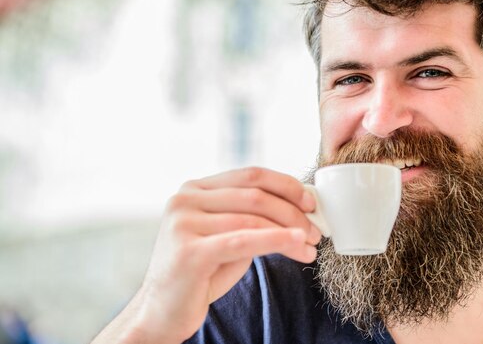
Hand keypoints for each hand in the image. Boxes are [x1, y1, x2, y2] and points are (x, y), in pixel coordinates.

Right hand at [91, 167, 320, 343]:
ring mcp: (183, 224)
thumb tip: (301, 209)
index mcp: (195, 188)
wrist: (164, 311)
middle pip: (255, 196)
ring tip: (309, 247)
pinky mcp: (189, 252)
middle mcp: (185, 199)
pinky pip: (243, 241)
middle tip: (316, 230)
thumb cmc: (203, 271)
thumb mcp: (228, 234)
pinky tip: (296, 244)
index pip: (250, 175)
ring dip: (290, 232)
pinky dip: (276, 240)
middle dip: (293, 212)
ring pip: (253, 219)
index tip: (311, 201)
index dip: (285, 185)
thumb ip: (253, 216)